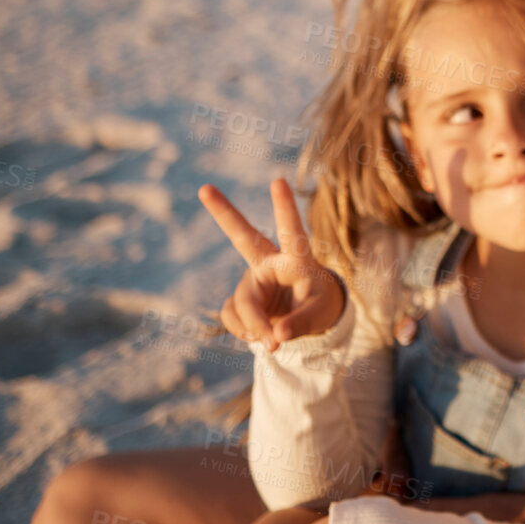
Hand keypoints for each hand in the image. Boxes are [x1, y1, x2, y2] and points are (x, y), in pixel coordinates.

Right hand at [200, 179, 344, 352]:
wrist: (307, 318)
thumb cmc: (320, 304)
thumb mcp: (320, 314)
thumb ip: (300, 324)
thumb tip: (274, 337)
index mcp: (297, 258)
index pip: (292, 231)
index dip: (284, 207)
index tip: (278, 180)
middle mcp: (269, 263)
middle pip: (244, 237)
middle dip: (224, 214)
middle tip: (204, 188)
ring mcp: (252, 280)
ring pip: (242, 301)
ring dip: (253, 324)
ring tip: (271, 343)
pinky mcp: (240, 299)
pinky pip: (233, 317)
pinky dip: (245, 331)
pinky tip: (258, 336)